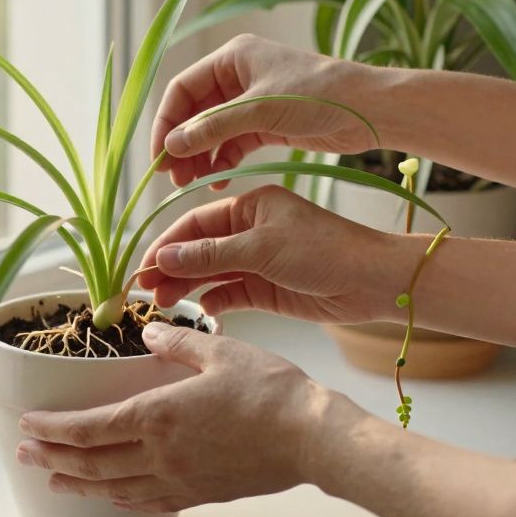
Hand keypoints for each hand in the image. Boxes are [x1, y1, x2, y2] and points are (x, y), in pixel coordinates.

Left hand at [17, 322, 329, 511]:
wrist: (311, 437)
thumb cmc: (271, 393)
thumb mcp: (219, 351)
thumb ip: (176, 344)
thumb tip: (150, 333)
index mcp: (157, 415)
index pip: (88, 428)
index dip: (52, 430)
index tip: (28, 426)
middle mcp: (160, 453)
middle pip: (91, 463)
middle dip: (52, 459)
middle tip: (24, 456)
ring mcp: (180, 478)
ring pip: (115, 489)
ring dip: (79, 485)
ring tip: (55, 482)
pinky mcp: (201, 493)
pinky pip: (150, 501)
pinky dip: (123, 500)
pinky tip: (115, 497)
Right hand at [138, 184, 409, 324]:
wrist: (372, 283)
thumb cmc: (324, 251)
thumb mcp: (261, 249)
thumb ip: (210, 256)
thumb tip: (164, 259)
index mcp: (250, 206)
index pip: (195, 223)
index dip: (167, 244)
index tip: (144, 266)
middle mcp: (250, 231)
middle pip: (198, 250)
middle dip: (172, 269)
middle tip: (146, 291)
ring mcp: (258, 261)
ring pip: (211, 274)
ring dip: (187, 287)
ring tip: (164, 303)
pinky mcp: (267, 289)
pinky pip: (230, 294)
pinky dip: (215, 301)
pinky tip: (203, 310)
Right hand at [152, 33, 388, 188]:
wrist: (370, 110)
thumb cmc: (318, 96)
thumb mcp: (259, 111)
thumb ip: (213, 128)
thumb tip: (171, 147)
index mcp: (232, 58)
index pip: (182, 89)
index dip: (166, 123)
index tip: (159, 156)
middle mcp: (238, 77)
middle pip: (194, 112)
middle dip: (182, 144)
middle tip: (172, 177)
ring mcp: (252, 102)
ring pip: (212, 131)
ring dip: (200, 156)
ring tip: (192, 183)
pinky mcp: (267, 125)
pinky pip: (233, 144)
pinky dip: (223, 161)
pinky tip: (218, 180)